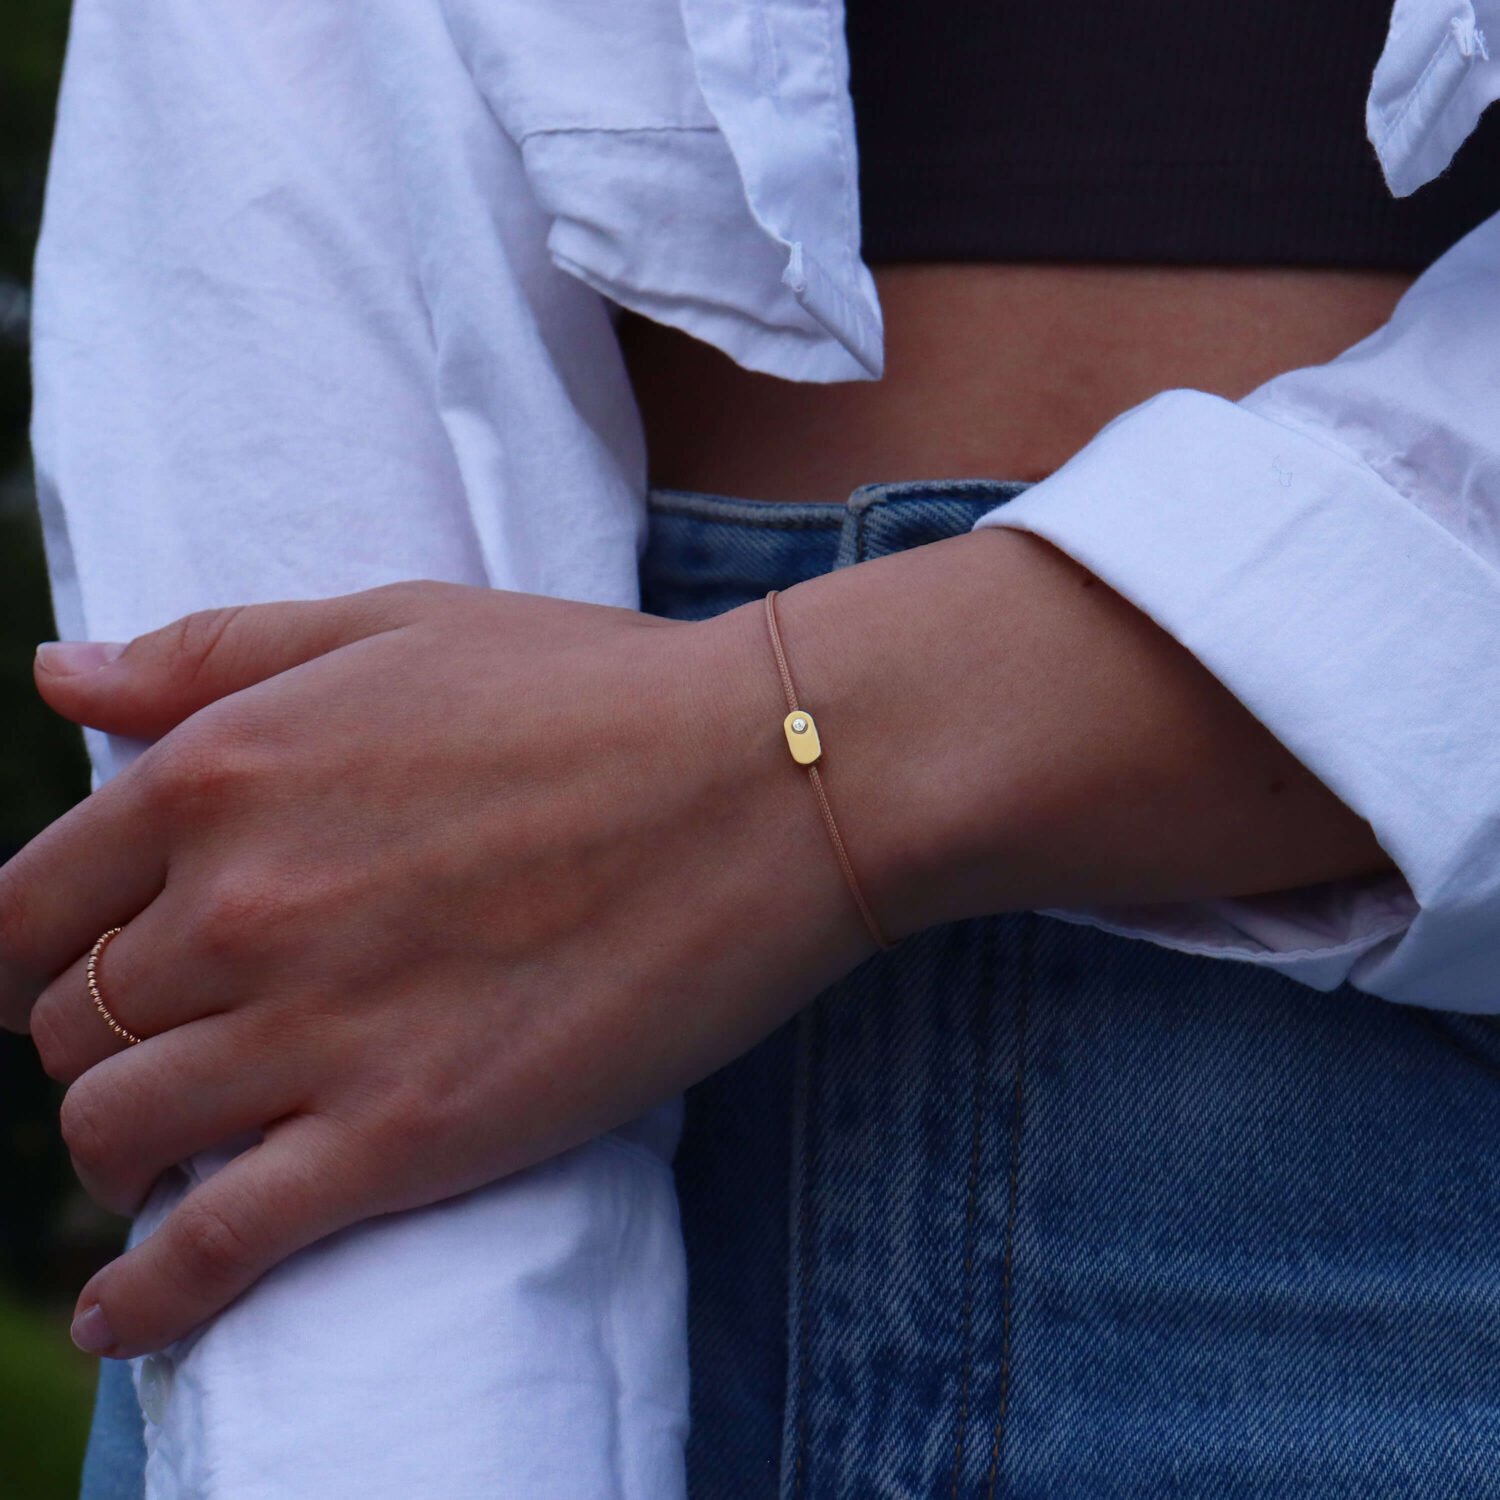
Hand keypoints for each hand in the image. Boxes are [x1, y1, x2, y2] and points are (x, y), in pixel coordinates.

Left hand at [0, 581, 872, 1356]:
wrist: (764, 782)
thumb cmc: (594, 689)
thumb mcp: (395, 625)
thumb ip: (212, 654)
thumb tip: (53, 676)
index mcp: (221, 773)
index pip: (32, 903)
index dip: (37, 950)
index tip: (77, 972)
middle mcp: (238, 906)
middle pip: (71, 1023)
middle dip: (95, 1038)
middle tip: (165, 1046)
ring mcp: (315, 1030)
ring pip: (117, 1133)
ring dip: (120, 1153)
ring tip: (167, 1155)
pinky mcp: (402, 1139)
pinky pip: (212, 1253)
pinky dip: (145, 1300)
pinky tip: (121, 1316)